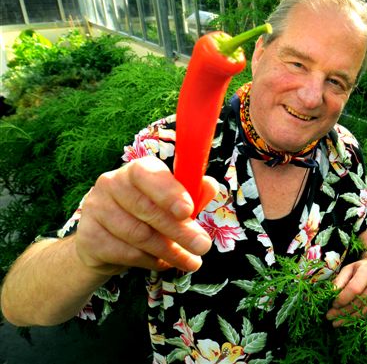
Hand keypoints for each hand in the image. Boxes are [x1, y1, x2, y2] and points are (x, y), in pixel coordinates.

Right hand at [75, 155, 216, 274]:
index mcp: (136, 170)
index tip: (187, 211)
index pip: (148, 174)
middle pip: (147, 209)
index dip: (169, 192)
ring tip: (190, 261)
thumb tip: (210, 186)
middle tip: (202, 247)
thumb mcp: (171, 203)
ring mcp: (96, 209)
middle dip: (180, 231)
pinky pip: (127, 253)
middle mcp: (111, 183)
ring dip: (170, 251)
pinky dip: (150, 261)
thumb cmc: (146, 215)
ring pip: (139, 235)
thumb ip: (192, 194)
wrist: (103, 243)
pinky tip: (163, 263)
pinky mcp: (88, 236)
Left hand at [326, 253, 366, 326]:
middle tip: (329, 316)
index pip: (354, 289)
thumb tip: (331, 294)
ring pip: (364, 311)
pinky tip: (347, 321)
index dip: (342, 298)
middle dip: (342, 311)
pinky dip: (357, 319)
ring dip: (349, 319)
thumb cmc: (361, 268)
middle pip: (359, 302)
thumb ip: (339, 280)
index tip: (332, 304)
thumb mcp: (349, 268)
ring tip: (336, 322)